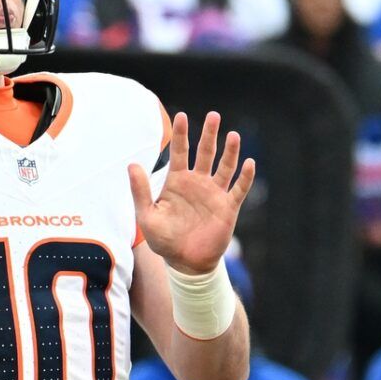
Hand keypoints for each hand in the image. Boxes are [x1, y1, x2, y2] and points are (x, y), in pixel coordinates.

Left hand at [128, 111, 256, 275]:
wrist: (186, 263)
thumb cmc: (164, 241)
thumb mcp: (147, 216)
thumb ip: (141, 191)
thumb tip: (131, 164)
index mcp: (177, 182)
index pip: (180, 152)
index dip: (181, 135)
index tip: (182, 116)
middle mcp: (198, 183)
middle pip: (205, 153)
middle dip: (209, 134)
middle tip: (213, 115)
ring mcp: (214, 194)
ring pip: (225, 167)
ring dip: (230, 151)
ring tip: (233, 135)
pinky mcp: (228, 207)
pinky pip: (238, 189)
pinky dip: (244, 177)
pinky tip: (248, 163)